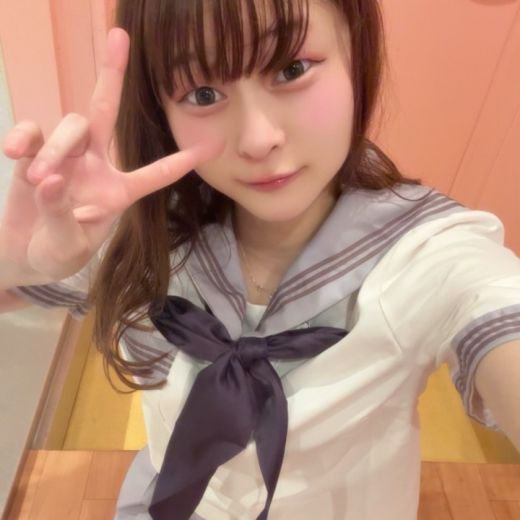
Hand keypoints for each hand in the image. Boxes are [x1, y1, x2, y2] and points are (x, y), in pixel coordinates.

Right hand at [0, 28, 220, 284]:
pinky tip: (15, 155)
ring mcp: (65, 156)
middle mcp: (96, 166)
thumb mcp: (68, 246)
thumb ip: (62, 216)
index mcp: (118, 192)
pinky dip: (24, 138)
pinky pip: (31, 130)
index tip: (212, 145)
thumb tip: (50, 180)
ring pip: (70, 126)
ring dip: (56, 149)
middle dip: (113, 76)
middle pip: (106, 112)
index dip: (180, 161)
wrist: (22, 254)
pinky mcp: (34, 153)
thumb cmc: (57, 252)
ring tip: (42, 181)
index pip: (155, 174)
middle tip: (119, 36)